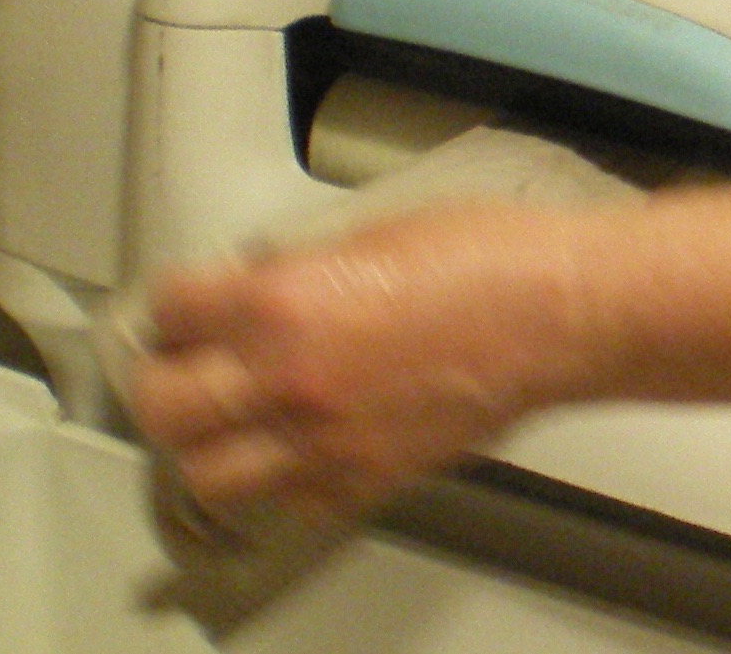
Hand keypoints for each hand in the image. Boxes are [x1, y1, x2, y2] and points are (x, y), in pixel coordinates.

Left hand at [125, 203, 607, 524]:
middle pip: (163, 406)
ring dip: (209, 446)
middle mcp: (291, 378)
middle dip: (165, 382)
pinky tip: (301, 446)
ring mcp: (327, 438)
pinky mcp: (371, 476)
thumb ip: (303, 267)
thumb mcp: (377, 227)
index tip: (188, 303)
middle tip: (184, 366)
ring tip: (229, 421)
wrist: (566, 313)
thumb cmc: (497, 258)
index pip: (171, 309)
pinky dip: (283, 481)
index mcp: (285, 301)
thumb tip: (263, 287)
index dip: (177, 302)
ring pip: (209, 474)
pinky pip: (290, 503)